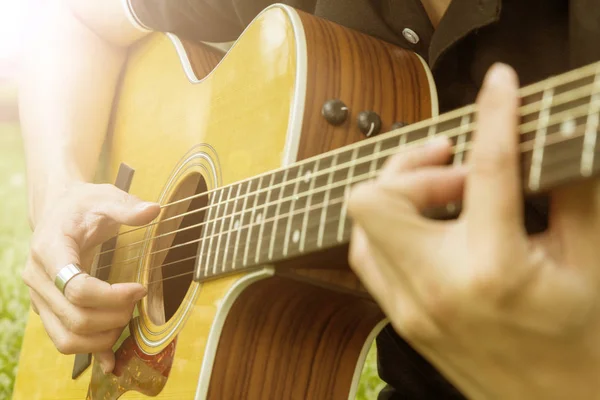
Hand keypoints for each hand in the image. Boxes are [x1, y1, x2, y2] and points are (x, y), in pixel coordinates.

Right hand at [22, 182, 159, 373]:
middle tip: (137, 303)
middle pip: (75, 318)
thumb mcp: (105, 197)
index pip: (76, 287)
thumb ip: (127, 206)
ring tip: (127, 319)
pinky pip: (64, 340)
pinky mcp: (48, 310)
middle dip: (114, 317)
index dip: (112, 296)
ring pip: (66, 338)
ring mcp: (40, 298)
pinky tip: (112, 357)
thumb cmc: (82, 205)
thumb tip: (155, 210)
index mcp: (49, 250)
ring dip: (103, 338)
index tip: (140, 289)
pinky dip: (90, 351)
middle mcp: (38, 278)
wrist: (57, 211)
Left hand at [348, 63, 599, 398]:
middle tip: (457, 166)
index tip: (500, 84)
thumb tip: (554, 137)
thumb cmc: (579, 339)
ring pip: (361, 224)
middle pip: (376, 196)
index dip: (495, 113)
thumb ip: (573, 191)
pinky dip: (389, 228)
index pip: (486, 168)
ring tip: (442, 193)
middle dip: (414, 165)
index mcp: (494, 267)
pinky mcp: (401, 317)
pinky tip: (425, 227)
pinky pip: (367, 255)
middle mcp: (437, 286)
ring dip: (397, 194)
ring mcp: (409, 306)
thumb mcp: (589, 257)